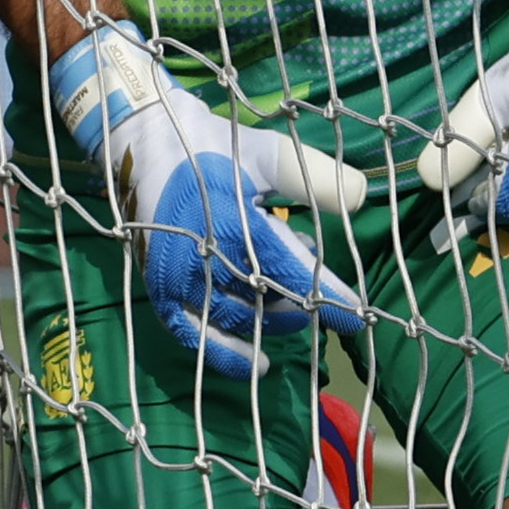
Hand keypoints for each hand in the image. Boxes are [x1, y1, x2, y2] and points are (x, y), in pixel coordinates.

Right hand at [50, 23, 369, 377]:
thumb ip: (313, 177)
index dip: (328, 296)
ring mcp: (179, 280)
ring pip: (234, 321)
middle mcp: (204, 260)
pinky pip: (193, 334)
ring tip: (295, 320)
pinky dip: (223, 354)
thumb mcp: (268, 154)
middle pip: (265, 303)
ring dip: (268, 325)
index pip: (292, 271)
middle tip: (322, 304)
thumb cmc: (214, 147)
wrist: (146, 144)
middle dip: (299, 308)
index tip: (358, 315)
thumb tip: (362, 195)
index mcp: (234, 224)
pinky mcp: (161, 290)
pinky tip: (254, 364)